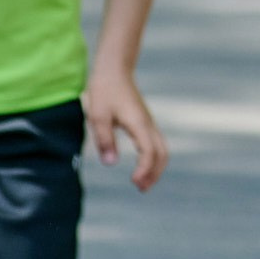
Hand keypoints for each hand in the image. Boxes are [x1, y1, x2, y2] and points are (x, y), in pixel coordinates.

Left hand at [83, 68, 167, 190]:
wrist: (114, 69)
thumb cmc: (104, 90)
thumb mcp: (97, 115)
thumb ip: (104, 139)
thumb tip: (111, 163)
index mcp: (139, 124)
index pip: (149, 152)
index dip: (144, 170)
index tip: (134, 183)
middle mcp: (148, 124)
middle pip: (162, 154)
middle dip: (154, 174)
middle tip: (140, 189)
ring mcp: (149, 123)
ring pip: (162, 150)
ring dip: (156, 168)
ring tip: (142, 183)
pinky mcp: (145, 122)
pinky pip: (156, 144)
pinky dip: (154, 159)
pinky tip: (142, 166)